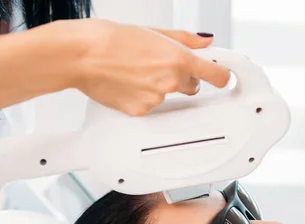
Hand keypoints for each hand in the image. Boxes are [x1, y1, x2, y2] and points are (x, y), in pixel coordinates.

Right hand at [73, 20, 230, 115]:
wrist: (82, 55)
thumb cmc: (111, 39)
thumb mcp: (154, 31)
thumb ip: (185, 38)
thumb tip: (204, 41)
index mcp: (178, 59)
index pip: (216, 75)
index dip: (221, 75)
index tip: (222, 75)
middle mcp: (170, 81)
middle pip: (192, 86)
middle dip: (182, 78)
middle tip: (160, 65)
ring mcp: (156, 98)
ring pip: (169, 96)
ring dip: (160, 87)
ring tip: (137, 72)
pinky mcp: (141, 111)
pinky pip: (151, 106)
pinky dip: (143, 98)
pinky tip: (129, 84)